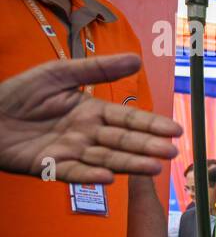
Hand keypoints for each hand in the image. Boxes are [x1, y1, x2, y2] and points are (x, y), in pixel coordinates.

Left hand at [0, 54, 180, 182]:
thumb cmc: (18, 93)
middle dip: (147, 147)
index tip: (175, 130)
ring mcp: (70, 152)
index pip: (127, 118)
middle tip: (172, 153)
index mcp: (91, 111)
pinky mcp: (49, 167)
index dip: (151, 124)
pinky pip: (73, 173)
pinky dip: (90, 176)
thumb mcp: (58, 73)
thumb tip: (136, 59)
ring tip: (154, 168)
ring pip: (105, 159)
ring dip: (130, 164)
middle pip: (122, 141)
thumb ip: (97, 69)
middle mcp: (86, 134)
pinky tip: (109, 178)